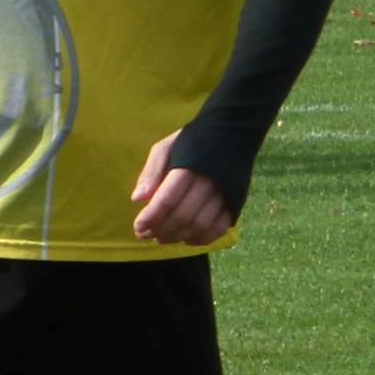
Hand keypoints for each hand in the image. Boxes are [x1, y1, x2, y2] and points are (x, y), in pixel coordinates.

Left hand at [130, 131, 235, 245]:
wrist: (232, 133)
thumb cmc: (191, 141)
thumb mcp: (165, 148)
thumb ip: (151, 172)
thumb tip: (137, 199)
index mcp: (189, 167)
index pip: (167, 199)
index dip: (151, 217)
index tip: (137, 227)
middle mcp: (209, 183)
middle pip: (183, 215)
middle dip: (162, 229)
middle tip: (146, 235)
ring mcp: (226, 194)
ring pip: (201, 225)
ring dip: (180, 236)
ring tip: (162, 239)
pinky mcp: (237, 202)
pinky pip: (221, 227)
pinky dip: (204, 238)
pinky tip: (187, 240)